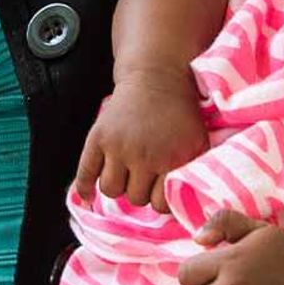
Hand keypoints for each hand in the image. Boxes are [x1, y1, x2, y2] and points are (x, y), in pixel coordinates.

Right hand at [76, 67, 207, 211]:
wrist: (157, 76)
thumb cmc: (180, 112)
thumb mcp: (199, 142)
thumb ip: (192, 174)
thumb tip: (186, 208)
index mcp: (171, 159)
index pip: (159, 205)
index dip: (160, 199)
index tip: (160, 188)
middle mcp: (143, 155)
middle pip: (135, 198)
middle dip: (140, 190)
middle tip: (144, 175)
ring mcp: (119, 146)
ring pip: (110, 189)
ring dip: (118, 185)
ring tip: (125, 173)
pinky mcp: (99, 136)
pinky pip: (85, 172)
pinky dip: (84, 187)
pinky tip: (87, 196)